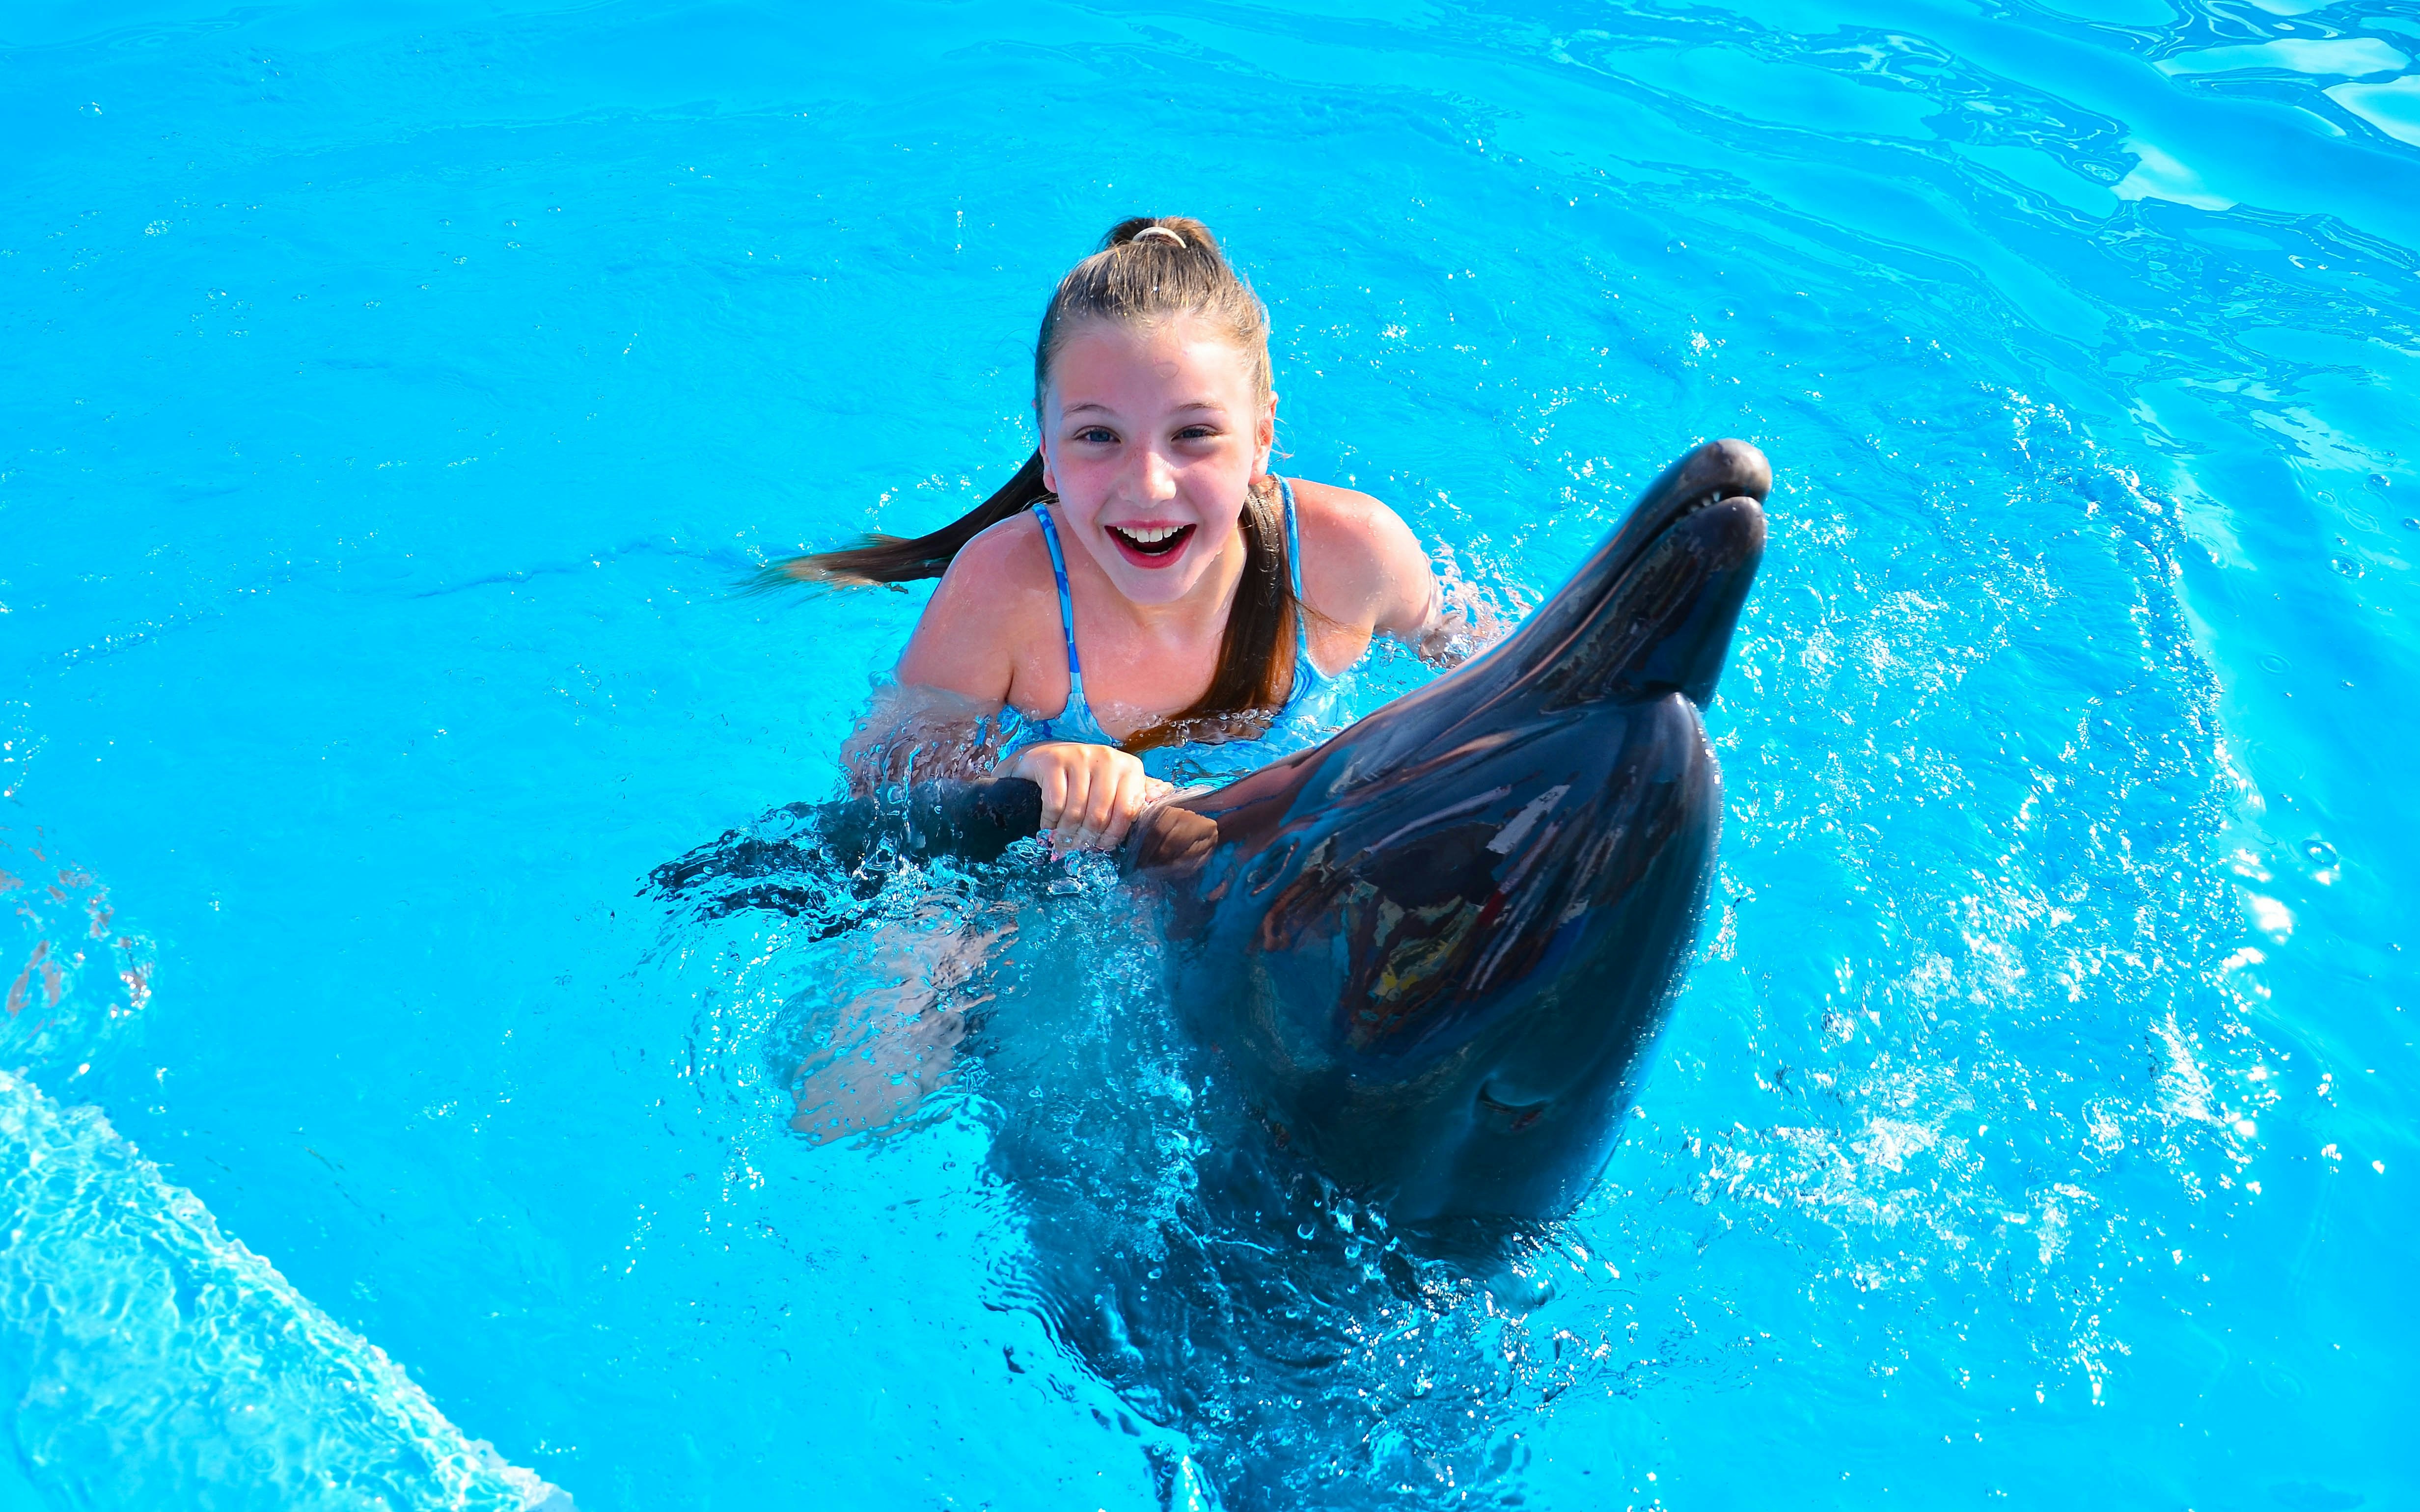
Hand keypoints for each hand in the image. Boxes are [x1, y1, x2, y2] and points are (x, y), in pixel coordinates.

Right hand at [1004, 742, 1165, 851]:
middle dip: (1088, 838)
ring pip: (1076, 811)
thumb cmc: (1087, 777)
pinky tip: (1048, 828)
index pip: (1127, 810)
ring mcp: (1080, 756)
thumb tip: (1167, 794)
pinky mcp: (1054, 760)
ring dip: (1067, 834)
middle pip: (1100, 814)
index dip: (1114, 835)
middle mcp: (1108, 758)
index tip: (1103, 847)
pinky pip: (1055, 804)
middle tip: (1079, 849)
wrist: (1048, 756)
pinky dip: (1050, 822)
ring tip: (1063, 843)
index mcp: (1129, 767)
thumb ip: (1138, 792)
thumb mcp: (1116, 783)